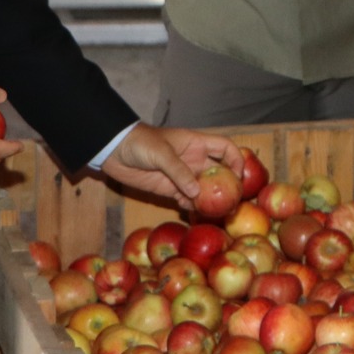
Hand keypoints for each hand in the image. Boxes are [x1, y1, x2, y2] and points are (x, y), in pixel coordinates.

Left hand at [101, 124, 248, 204]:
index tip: (239, 176)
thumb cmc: (140, 143)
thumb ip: (179, 172)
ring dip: (209, 198)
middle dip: (226, 185)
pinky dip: (191, 205)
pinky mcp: (169, 189)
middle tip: (230, 201)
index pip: (225, 148)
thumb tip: (197, 192)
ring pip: (203, 188)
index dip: (236, 159)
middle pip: (218, 172)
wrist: (114, 150)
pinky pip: (187, 199)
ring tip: (213, 210)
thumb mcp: (161, 153)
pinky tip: (191, 210)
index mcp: (196, 143)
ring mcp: (182, 175)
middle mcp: (193, 159)